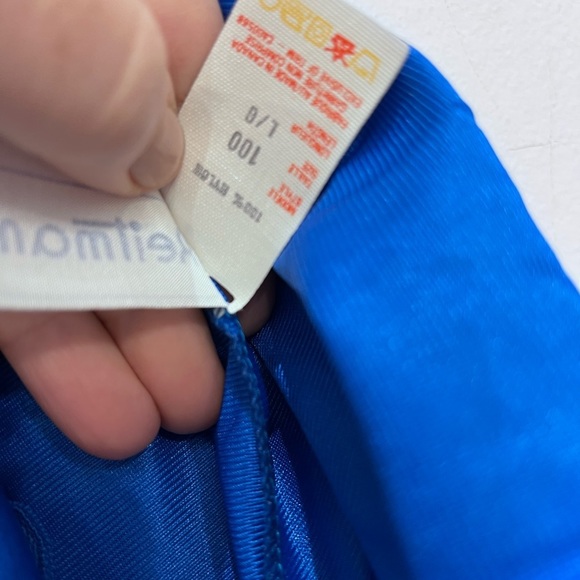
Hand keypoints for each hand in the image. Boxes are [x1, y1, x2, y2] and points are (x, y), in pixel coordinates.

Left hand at [0, 0, 272, 459]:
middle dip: (201, 285)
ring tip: (186, 414)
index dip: (255, 172)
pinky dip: (56, 360)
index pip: (211, 95)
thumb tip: (162, 162)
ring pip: (90, 262)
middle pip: (159, 200)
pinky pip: (15, 300)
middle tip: (241, 359)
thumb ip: (118, 79)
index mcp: (109, 21)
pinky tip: (103, 419)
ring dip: (136, 345)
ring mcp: (5, 165)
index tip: (279, 251)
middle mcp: (65, 95)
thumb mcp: (37, 14)